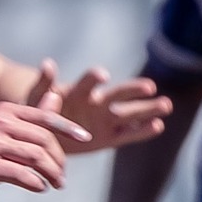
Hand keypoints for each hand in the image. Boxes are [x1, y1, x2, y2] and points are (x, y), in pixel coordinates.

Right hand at [0, 99, 83, 201]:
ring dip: (51, 173)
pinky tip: (41, 188)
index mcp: (5, 111)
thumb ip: (33, 117)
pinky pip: (19, 174)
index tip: (85, 137)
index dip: (68, 127)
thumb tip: (57, 96)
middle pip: (43, 140)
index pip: (44, 117)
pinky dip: (35, 182)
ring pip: (34, 157)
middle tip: (62, 176)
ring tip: (57, 183)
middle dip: (58, 159)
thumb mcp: (8, 131)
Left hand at [28, 61, 168, 150]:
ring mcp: (105, 120)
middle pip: (117, 95)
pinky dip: (142, 131)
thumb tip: (48, 64)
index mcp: (78, 92)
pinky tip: (158, 126)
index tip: (102, 75)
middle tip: (149, 87)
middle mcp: (96, 103)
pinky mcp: (109, 137)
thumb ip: (43, 84)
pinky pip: (127, 135)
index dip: (94, 78)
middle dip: (132, 91)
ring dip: (147, 109)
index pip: (88, 83)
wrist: (43, 133)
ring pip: (129, 114)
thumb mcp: (35, 98)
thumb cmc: (38, 111)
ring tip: (166, 105)